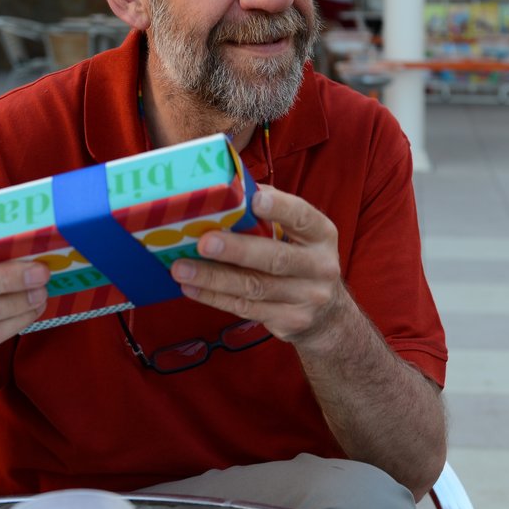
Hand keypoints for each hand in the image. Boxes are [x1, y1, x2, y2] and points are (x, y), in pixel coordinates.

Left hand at [170, 187, 347, 344]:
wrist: (328, 314)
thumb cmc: (302, 260)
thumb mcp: (301, 234)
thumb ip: (274, 211)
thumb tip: (232, 187)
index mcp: (322, 235)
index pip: (302, 217)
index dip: (279, 208)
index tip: (253, 200)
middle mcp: (320, 267)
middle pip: (275, 259)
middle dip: (236, 250)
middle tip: (204, 242)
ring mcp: (306, 298)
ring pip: (254, 287)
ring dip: (213, 278)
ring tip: (181, 268)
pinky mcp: (288, 321)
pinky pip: (245, 308)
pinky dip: (214, 297)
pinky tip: (191, 287)